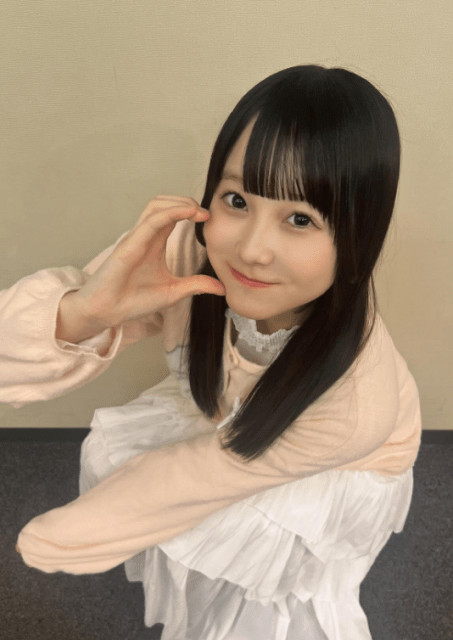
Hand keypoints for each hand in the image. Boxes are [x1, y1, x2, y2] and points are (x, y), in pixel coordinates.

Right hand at [73, 196, 224, 326]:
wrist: (109, 311)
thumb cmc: (134, 300)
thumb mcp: (174, 291)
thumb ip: (197, 285)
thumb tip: (222, 288)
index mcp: (155, 242)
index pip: (173, 215)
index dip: (191, 211)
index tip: (209, 219)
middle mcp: (145, 235)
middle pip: (164, 203)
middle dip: (186, 201)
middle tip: (205, 212)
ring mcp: (136, 237)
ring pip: (156, 205)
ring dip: (179, 202)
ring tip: (198, 211)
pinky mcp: (130, 243)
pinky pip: (151, 221)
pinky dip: (171, 212)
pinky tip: (188, 212)